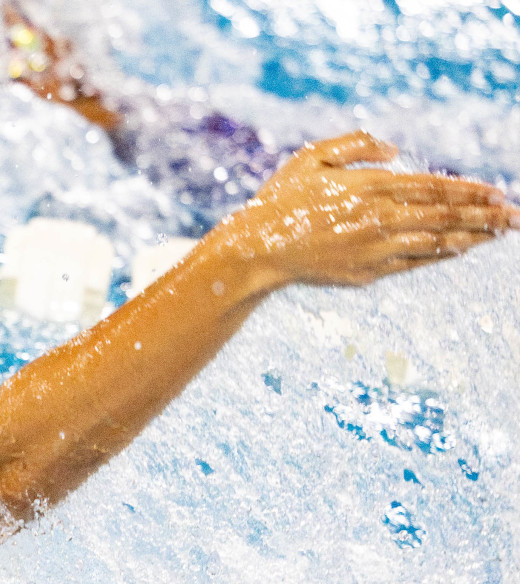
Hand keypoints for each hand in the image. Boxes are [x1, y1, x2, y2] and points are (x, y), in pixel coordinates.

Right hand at [214, 131, 518, 292]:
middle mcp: (376, 218)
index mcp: (367, 186)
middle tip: (515, 215)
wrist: (255, 250)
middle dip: (484, 215)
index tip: (497, 191)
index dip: (469, 190)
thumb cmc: (280, 200)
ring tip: (499, 232)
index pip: (432, 186)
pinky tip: (461, 248)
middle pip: (444, 215)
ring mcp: (373, 248)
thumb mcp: (310, 157)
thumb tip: (395, 150)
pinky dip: (441, 255)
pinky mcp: (365, 273)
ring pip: (436, 242)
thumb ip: (355, 145)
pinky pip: (413, 263)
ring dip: (473, 236)